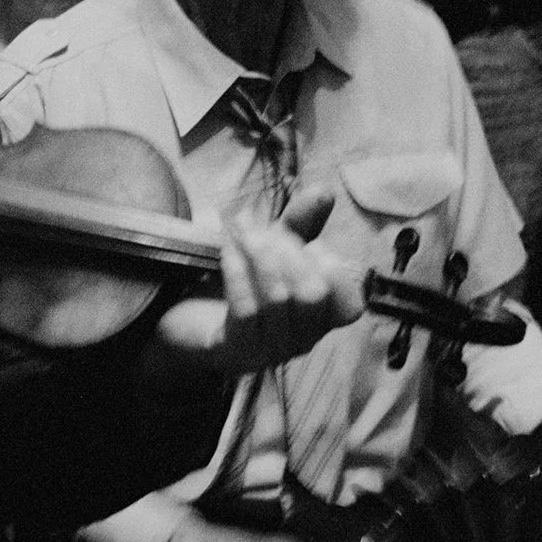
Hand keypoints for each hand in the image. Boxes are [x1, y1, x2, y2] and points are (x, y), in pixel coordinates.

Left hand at [214, 189, 365, 373]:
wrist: (190, 319)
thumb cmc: (246, 283)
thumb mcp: (277, 248)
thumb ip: (303, 222)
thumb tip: (325, 191)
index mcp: (321, 317)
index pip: (350, 304)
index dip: (334, 269)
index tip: (309, 244)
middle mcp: (303, 339)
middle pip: (312, 294)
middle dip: (288, 251)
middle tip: (261, 230)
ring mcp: (271, 349)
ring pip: (277, 299)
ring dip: (258, 256)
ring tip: (240, 232)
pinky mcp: (237, 350)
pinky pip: (245, 310)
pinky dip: (238, 274)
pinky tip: (227, 254)